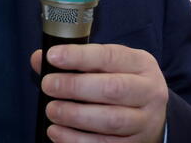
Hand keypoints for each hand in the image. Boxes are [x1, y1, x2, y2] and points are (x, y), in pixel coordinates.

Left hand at [31, 44, 167, 142]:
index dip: (80, 56)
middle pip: (113, 89)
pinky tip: (57, 132)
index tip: (53, 56)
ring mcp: (145, 121)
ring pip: (111, 120)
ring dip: (76, 116)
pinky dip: (77, 140)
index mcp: (141, 64)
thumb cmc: (122, 81)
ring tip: (52, 110)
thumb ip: (76, 59)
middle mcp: (148, 92)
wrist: (151, 113)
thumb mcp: (107, 64)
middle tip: (48, 85)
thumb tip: (39, 59)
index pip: (109, 56)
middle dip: (75, 87)